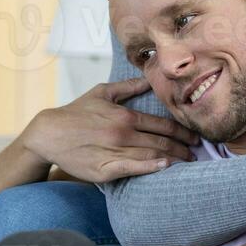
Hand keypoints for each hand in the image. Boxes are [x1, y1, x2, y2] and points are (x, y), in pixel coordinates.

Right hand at [20, 78, 198, 183]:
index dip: (182, 131)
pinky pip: (132, 168)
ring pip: (151, 155)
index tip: (194, 136)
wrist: (48, 133)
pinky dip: (150, 167)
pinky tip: (164, 167)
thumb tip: (149, 77)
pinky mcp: (104, 168)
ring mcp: (114, 151)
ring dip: (172, 158)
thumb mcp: (102, 93)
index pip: (162, 124)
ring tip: (187, 163)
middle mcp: (122, 133)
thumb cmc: (76, 112)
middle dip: (183, 147)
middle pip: (161, 141)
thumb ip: (128, 87)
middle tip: (197, 152)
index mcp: (125, 115)